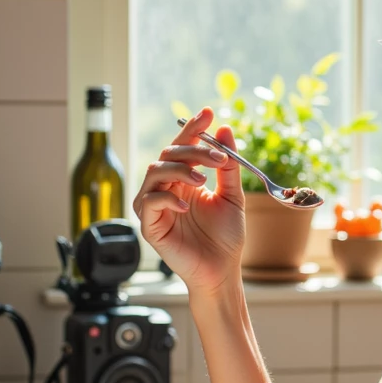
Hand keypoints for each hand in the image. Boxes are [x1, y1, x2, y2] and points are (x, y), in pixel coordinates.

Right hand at [133, 109, 244, 292]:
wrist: (222, 270)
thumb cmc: (226, 237)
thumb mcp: (232, 196)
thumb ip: (227, 166)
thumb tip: (224, 129)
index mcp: (185, 180)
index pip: (184, 147)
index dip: (193, 129)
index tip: (209, 112)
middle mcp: (167, 189)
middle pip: (168, 155)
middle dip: (193, 150)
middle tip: (218, 158)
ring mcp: (156, 206)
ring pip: (155, 172)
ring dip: (180, 170)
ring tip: (203, 181)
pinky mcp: (150, 226)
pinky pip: (148, 202)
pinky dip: (166, 198)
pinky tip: (186, 205)